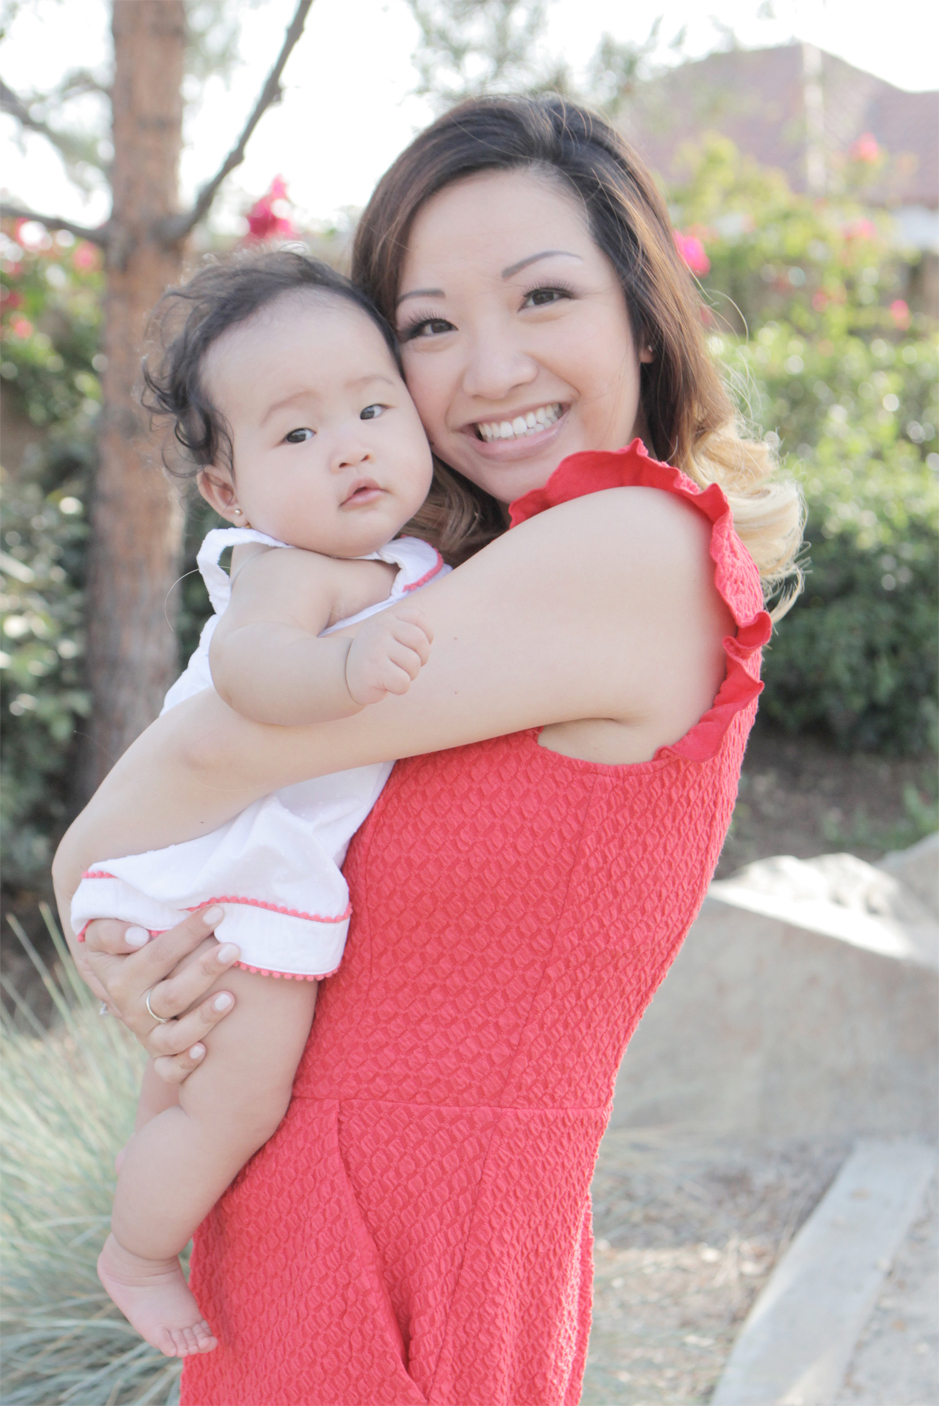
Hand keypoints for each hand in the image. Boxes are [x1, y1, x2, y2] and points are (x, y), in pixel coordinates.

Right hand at [83, 907, 240, 1084]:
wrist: (114, 980)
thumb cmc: (118, 947)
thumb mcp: (101, 934)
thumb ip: (112, 931)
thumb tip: (139, 937)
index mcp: (121, 979)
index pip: (158, 955)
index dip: (188, 933)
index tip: (217, 913)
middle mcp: (133, 1010)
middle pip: (172, 996)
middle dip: (204, 971)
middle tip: (233, 949)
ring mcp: (146, 1035)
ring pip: (174, 1036)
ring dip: (203, 1019)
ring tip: (230, 998)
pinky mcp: (158, 1054)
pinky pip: (168, 1069)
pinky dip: (184, 1064)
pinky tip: (204, 1051)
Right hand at [345, 605, 432, 705]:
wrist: (346, 676)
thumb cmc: (377, 657)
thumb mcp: (390, 636)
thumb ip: (410, 632)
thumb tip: (428, 643)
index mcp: (387, 618)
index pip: (418, 617)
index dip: (426, 635)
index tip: (415, 648)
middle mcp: (380, 628)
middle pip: (420, 641)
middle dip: (422, 658)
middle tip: (409, 665)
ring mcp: (376, 647)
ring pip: (413, 663)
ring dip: (410, 675)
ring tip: (395, 674)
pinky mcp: (373, 669)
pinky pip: (403, 682)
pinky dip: (401, 688)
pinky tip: (388, 684)